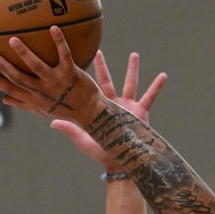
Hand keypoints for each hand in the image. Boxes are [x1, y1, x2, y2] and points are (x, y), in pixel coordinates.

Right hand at [0, 28, 101, 124]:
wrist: (91, 112)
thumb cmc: (66, 108)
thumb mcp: (43, 109)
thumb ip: (24, 103)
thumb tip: (4, 98)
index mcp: (34, 98)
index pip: (11, 89)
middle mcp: (42, 91)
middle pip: (19, 77)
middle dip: (4, 66)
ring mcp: (56, 82)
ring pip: (37, 66)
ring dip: (24, 53)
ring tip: (13, 40)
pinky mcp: (71, 73)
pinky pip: (64, 55)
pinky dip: (59, 41)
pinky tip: (53, 27)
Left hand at [51, 50, 165, 162]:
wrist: (120, 163)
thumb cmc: (100, 153)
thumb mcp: (83, 139)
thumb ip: (70, 128)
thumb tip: (52, 121)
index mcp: (100, 108)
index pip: (89, 89)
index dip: (84, 77)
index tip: (76, 66)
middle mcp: (113, 104)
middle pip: (107, 81)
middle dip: (103, 67)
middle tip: (98, 50)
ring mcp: (128, 107)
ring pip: (130, 83)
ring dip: (132, 69)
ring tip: (134, 54)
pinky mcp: (141, 112)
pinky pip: (150, 97)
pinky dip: (156, 87)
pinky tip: (163, 75)